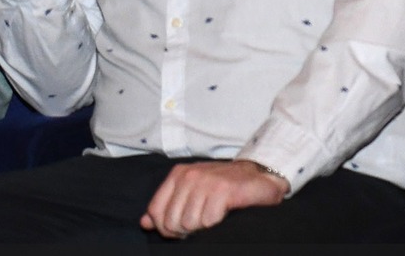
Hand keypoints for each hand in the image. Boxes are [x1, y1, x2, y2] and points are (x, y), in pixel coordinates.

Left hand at [141, 160, 287, 238]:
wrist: (260, 176)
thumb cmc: (223, 187)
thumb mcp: (191, 192)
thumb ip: (167, 206)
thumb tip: (145, 222)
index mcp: (178, 174)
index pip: (155, 211)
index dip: (167, 227)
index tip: (183, 228)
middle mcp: (190, 174)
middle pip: (171, 221)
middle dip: (186, 230)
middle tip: (202, 221)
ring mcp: (206, 181)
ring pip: (189, 223)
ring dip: (202, 226)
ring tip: (214, 215)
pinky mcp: (223, 189)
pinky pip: (208, 221)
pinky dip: (216, 223)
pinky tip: (225, 212)